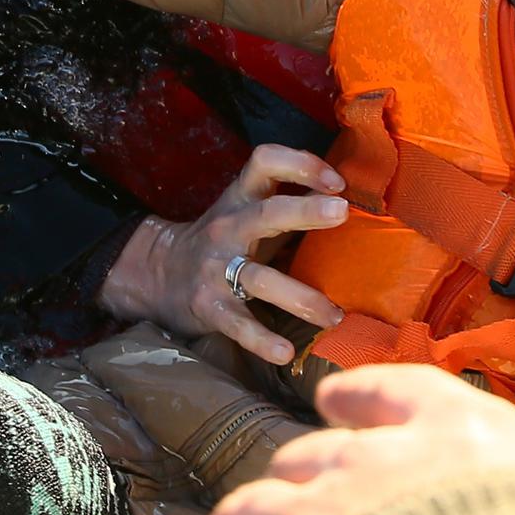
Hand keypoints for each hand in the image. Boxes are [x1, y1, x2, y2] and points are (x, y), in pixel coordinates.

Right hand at [98, 144, 348, 363]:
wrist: (159, 272)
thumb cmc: (225, 241)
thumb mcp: (248, 212)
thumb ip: (290, 205)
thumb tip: (354, 203)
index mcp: (241, 198)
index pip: (265, 161)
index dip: (301, 163)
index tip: (337, 181)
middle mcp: (228, 227)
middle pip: (265, 214)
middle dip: (304, 211)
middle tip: (342, 212)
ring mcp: (216, 268)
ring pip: (258, 278)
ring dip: (300, 296)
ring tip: (335, 315)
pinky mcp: (209, 305)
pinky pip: (237, 323)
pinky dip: (261, 339)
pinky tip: (285, 352)